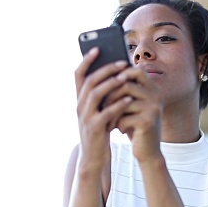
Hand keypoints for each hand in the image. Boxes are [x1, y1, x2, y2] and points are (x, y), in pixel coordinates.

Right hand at [74, 47, 132, 169]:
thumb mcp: (99, 111)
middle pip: (89, 81)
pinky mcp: (94, 128)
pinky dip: (118, 104)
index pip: (78, 75)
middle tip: (121, 62)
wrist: (94, 157)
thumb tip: (117, 74)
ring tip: (126, 77)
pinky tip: (129, 98)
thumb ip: (103, 96)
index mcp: (80, 100)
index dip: (86, 60)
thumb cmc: (100, 131)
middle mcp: (79, 106)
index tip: (97, 48)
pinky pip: (106, 112)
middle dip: (106, 69)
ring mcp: (85, 117)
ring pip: (95, 94)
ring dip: (111, 83)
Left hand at [105, 66, 163, 163]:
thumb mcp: (131, 107)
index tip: (107, 82)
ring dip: (112, 111)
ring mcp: (154, 108)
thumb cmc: (135, 126)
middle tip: (103, 108)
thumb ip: (124, 92)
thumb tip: (103, 76)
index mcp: (153, 89)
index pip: (137, 70)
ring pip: (124, 101)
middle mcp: (156, 96)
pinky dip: (117, 123)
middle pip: (126, 84)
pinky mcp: (148, 122)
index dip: (121, 73)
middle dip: (110, 96)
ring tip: (108, 121)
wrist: (148, 151)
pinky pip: (125, 117)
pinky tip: (118, 129)